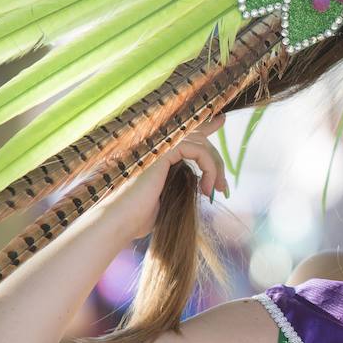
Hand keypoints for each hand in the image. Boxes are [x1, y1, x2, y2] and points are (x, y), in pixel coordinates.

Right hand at [100, 112, 229, 239]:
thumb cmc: (137, 218)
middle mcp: (157, 146)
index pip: (185, 133)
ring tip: (216, 191)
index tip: (221, 119)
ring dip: (215, 168)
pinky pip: (197, 150)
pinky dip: (209, 168)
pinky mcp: (162, 151)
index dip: (205, 125)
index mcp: (156, 154)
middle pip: (198, 138)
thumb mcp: (167, 199)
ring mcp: (158, 146)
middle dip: (216, 161)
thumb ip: (182, 185)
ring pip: (201, 144)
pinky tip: (207, 187)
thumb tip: (202, 185)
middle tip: (223, 188)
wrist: (118, 222)